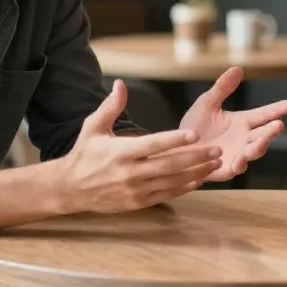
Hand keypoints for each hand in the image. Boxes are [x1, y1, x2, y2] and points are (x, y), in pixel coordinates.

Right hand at [59, 80, 222, 213]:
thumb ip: (110, 106)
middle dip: (196, 157)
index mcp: (121, 152)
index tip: (196, 134)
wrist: (70, 189)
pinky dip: (185, 187)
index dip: (175, 140)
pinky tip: (199, 179)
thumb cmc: (84, 154)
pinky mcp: (138, 202)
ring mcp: (135, 190)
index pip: (153, 145)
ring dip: (196, 172)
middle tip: (216, 149)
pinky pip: (167, 194)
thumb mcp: (93, 127)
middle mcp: (130, 173)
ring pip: (172, 181)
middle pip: (169, 165)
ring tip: (215, 163)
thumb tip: (120, 83)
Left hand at [179, 67, 286, 181]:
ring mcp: (237, 155)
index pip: (263, 115)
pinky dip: (240, 163)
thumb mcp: (207, 103)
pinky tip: (240, 158)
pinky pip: (236, 168)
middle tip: (279, 125)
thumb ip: (222, 88)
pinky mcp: (226, 169)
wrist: (177, 149)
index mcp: (241, 122)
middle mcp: (243, 139)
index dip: (276, 110)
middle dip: (272, 131)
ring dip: (259, 146)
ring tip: (262, 140)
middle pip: (263, 135)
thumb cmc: (194, 126)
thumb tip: (237, 68)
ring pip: (254, 151)